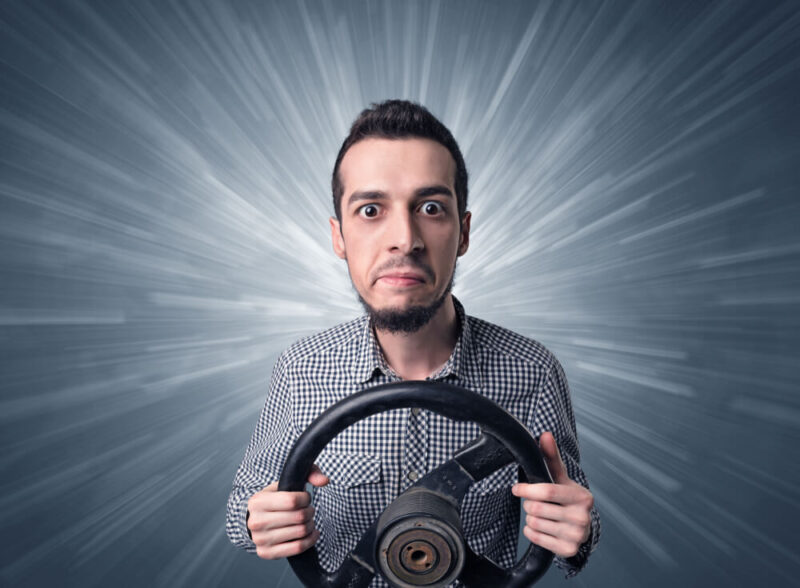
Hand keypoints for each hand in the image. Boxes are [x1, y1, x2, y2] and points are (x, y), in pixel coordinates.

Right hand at [247, 464, 328, 558]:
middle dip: (310, 512)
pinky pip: (298, 548)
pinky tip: (312, 533)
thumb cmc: (277, 499)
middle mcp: (255, 521)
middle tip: (308, 510)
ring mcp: (260, 539)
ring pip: (300, 532)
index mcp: (257, 501)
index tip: (305, 498)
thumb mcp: (288, 481)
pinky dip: (310, 540)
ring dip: (310, 525)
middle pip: (299, 517)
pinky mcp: (266, 553)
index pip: (293, 501)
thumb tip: (324, 481)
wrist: (258, 520)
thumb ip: (309, 473)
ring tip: (308, 520)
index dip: (306, 499)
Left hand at [511, 431, 592, 557]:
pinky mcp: (568, 550)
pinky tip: (540, 527)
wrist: (583, 527)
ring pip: (534, 523)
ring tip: (541, 515)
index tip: (516, 489)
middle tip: (536, 503)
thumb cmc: (568, 498)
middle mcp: (582, 517)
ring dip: (530, 518)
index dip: (527, 489)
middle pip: (537, 509)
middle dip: (529, 504)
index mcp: (582, 497)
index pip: (547, 491)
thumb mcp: (562, 479)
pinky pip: (536, 538)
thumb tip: (545, 435)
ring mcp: (576, 535)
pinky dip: (531, 532)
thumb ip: (552, 458)